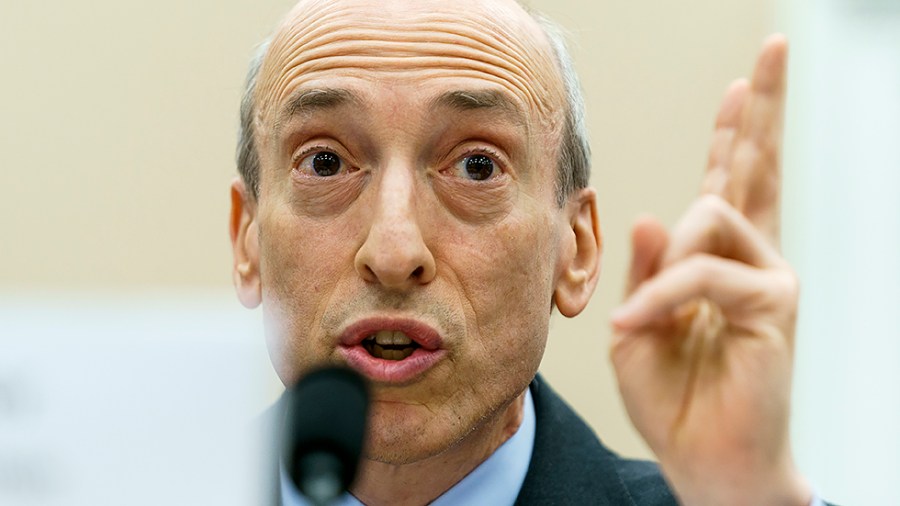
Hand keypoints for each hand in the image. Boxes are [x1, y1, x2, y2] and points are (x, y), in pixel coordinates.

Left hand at [610, 35, 810, 505]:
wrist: (703, 460)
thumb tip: (653, 214)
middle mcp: (747, 257)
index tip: (742, 85)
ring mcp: (767, 276)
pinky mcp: (773, 303)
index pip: (726, 182)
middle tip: (772, 51)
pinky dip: (664, 297)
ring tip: (645, 320)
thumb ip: (647, 271)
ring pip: (710, 214)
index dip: (733, 133)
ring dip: (664, 267)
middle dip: (760, 109)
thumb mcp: (636, 326)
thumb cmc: (672, 397)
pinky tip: (641, 324)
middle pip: (755, 167)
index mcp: (712, 258)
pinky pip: (704, 271)